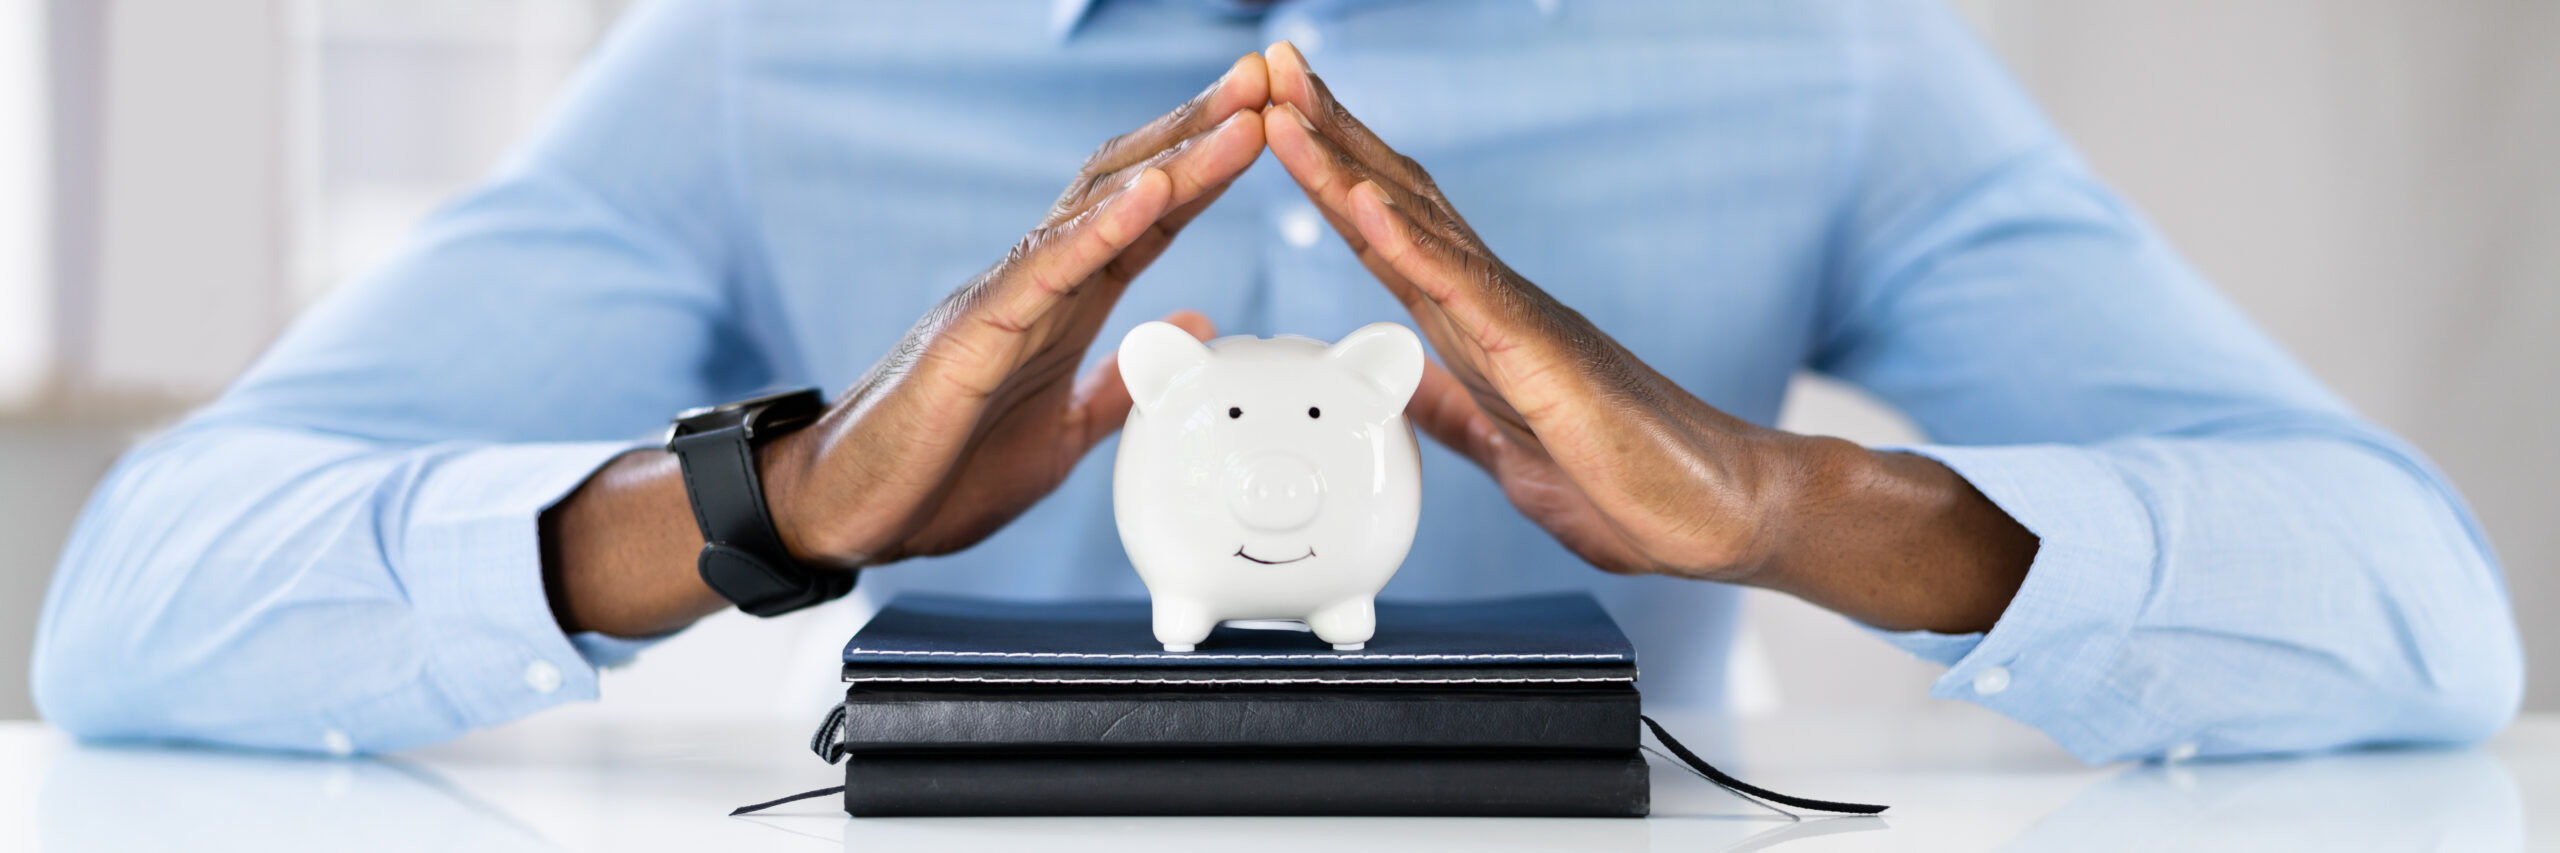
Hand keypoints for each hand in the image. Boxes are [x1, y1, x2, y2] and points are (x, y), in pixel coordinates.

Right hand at [546, 55, 1266, 636]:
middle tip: (1272, 74)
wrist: (846, 514)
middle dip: (1203, 128)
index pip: (1149, 218)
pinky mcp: (971, 334)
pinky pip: (1045, 271)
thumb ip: (1123, 380)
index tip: (1270, 121)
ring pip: (1098, 210)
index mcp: (1063, 306)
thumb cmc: (939, 473)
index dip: (1208, 168)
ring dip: (1176, 160)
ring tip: (1240, 115)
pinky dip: (1101, 229)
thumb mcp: (1063, 433)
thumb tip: (1191, 327)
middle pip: (1130, 183)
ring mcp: (1002, 300)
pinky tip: (1151, 195)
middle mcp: (1035, 283)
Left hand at [1259, 43, 2032, 630]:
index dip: (1334, 176)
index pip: (1391, 235)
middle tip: (1272, 65)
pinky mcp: (1543, 358)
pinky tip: (1361, 200)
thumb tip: (1407, 389)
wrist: (1724, 516)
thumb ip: (1454, 414)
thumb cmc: (1634, 484)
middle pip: (1396, 201)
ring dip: (1344, 166)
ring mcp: (1520, 322)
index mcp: (1480, 329)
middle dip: (1330, 134)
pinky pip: (1465, 292)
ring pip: (1417, 228)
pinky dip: (1407, 243)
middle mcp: (1497, 306)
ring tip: (1287, 107)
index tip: (1281, 122)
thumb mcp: (1508, 451)